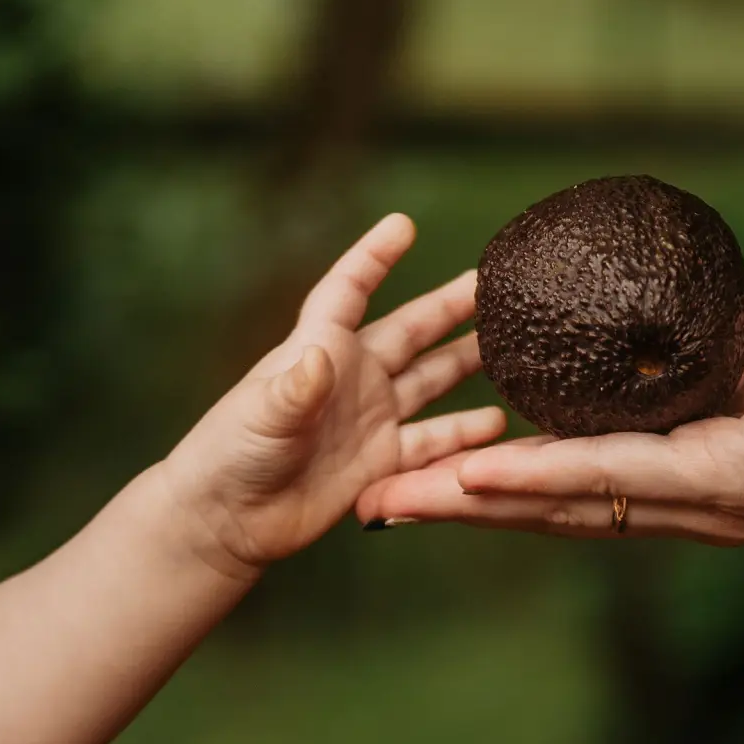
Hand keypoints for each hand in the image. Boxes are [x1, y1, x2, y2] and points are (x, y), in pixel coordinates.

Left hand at [162, 213, 502, 576]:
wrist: (229, 519)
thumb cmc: (229, 454)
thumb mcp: (260, 415)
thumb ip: (295, 388)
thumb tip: (318, 356)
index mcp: (319, 348)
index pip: (350, 289)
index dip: (375, 256)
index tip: (403, 224)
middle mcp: (353, 377)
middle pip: (411, 331)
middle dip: (450, 307)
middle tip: (492, 284)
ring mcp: (371, 418)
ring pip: (432, 381)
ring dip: (468, 364)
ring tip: (515, 349)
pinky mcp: (384, 462)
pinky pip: (433, 442)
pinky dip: (465, 435)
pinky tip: (499, 424)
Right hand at [356, 279, 743, 542]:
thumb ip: (712, 369)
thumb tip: (674, 354)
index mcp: (709, 475)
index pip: (584, 488)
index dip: (502, 488)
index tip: (429, 478)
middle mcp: (704, 504)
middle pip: (559, 511)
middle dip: (463, 510)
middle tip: (375, 512)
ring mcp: (719, 499)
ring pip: (573, 504)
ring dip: (478, 504)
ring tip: (397, 504)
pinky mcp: (739, 478)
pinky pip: (620, 473)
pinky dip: (544, 473)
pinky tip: (481, 472)